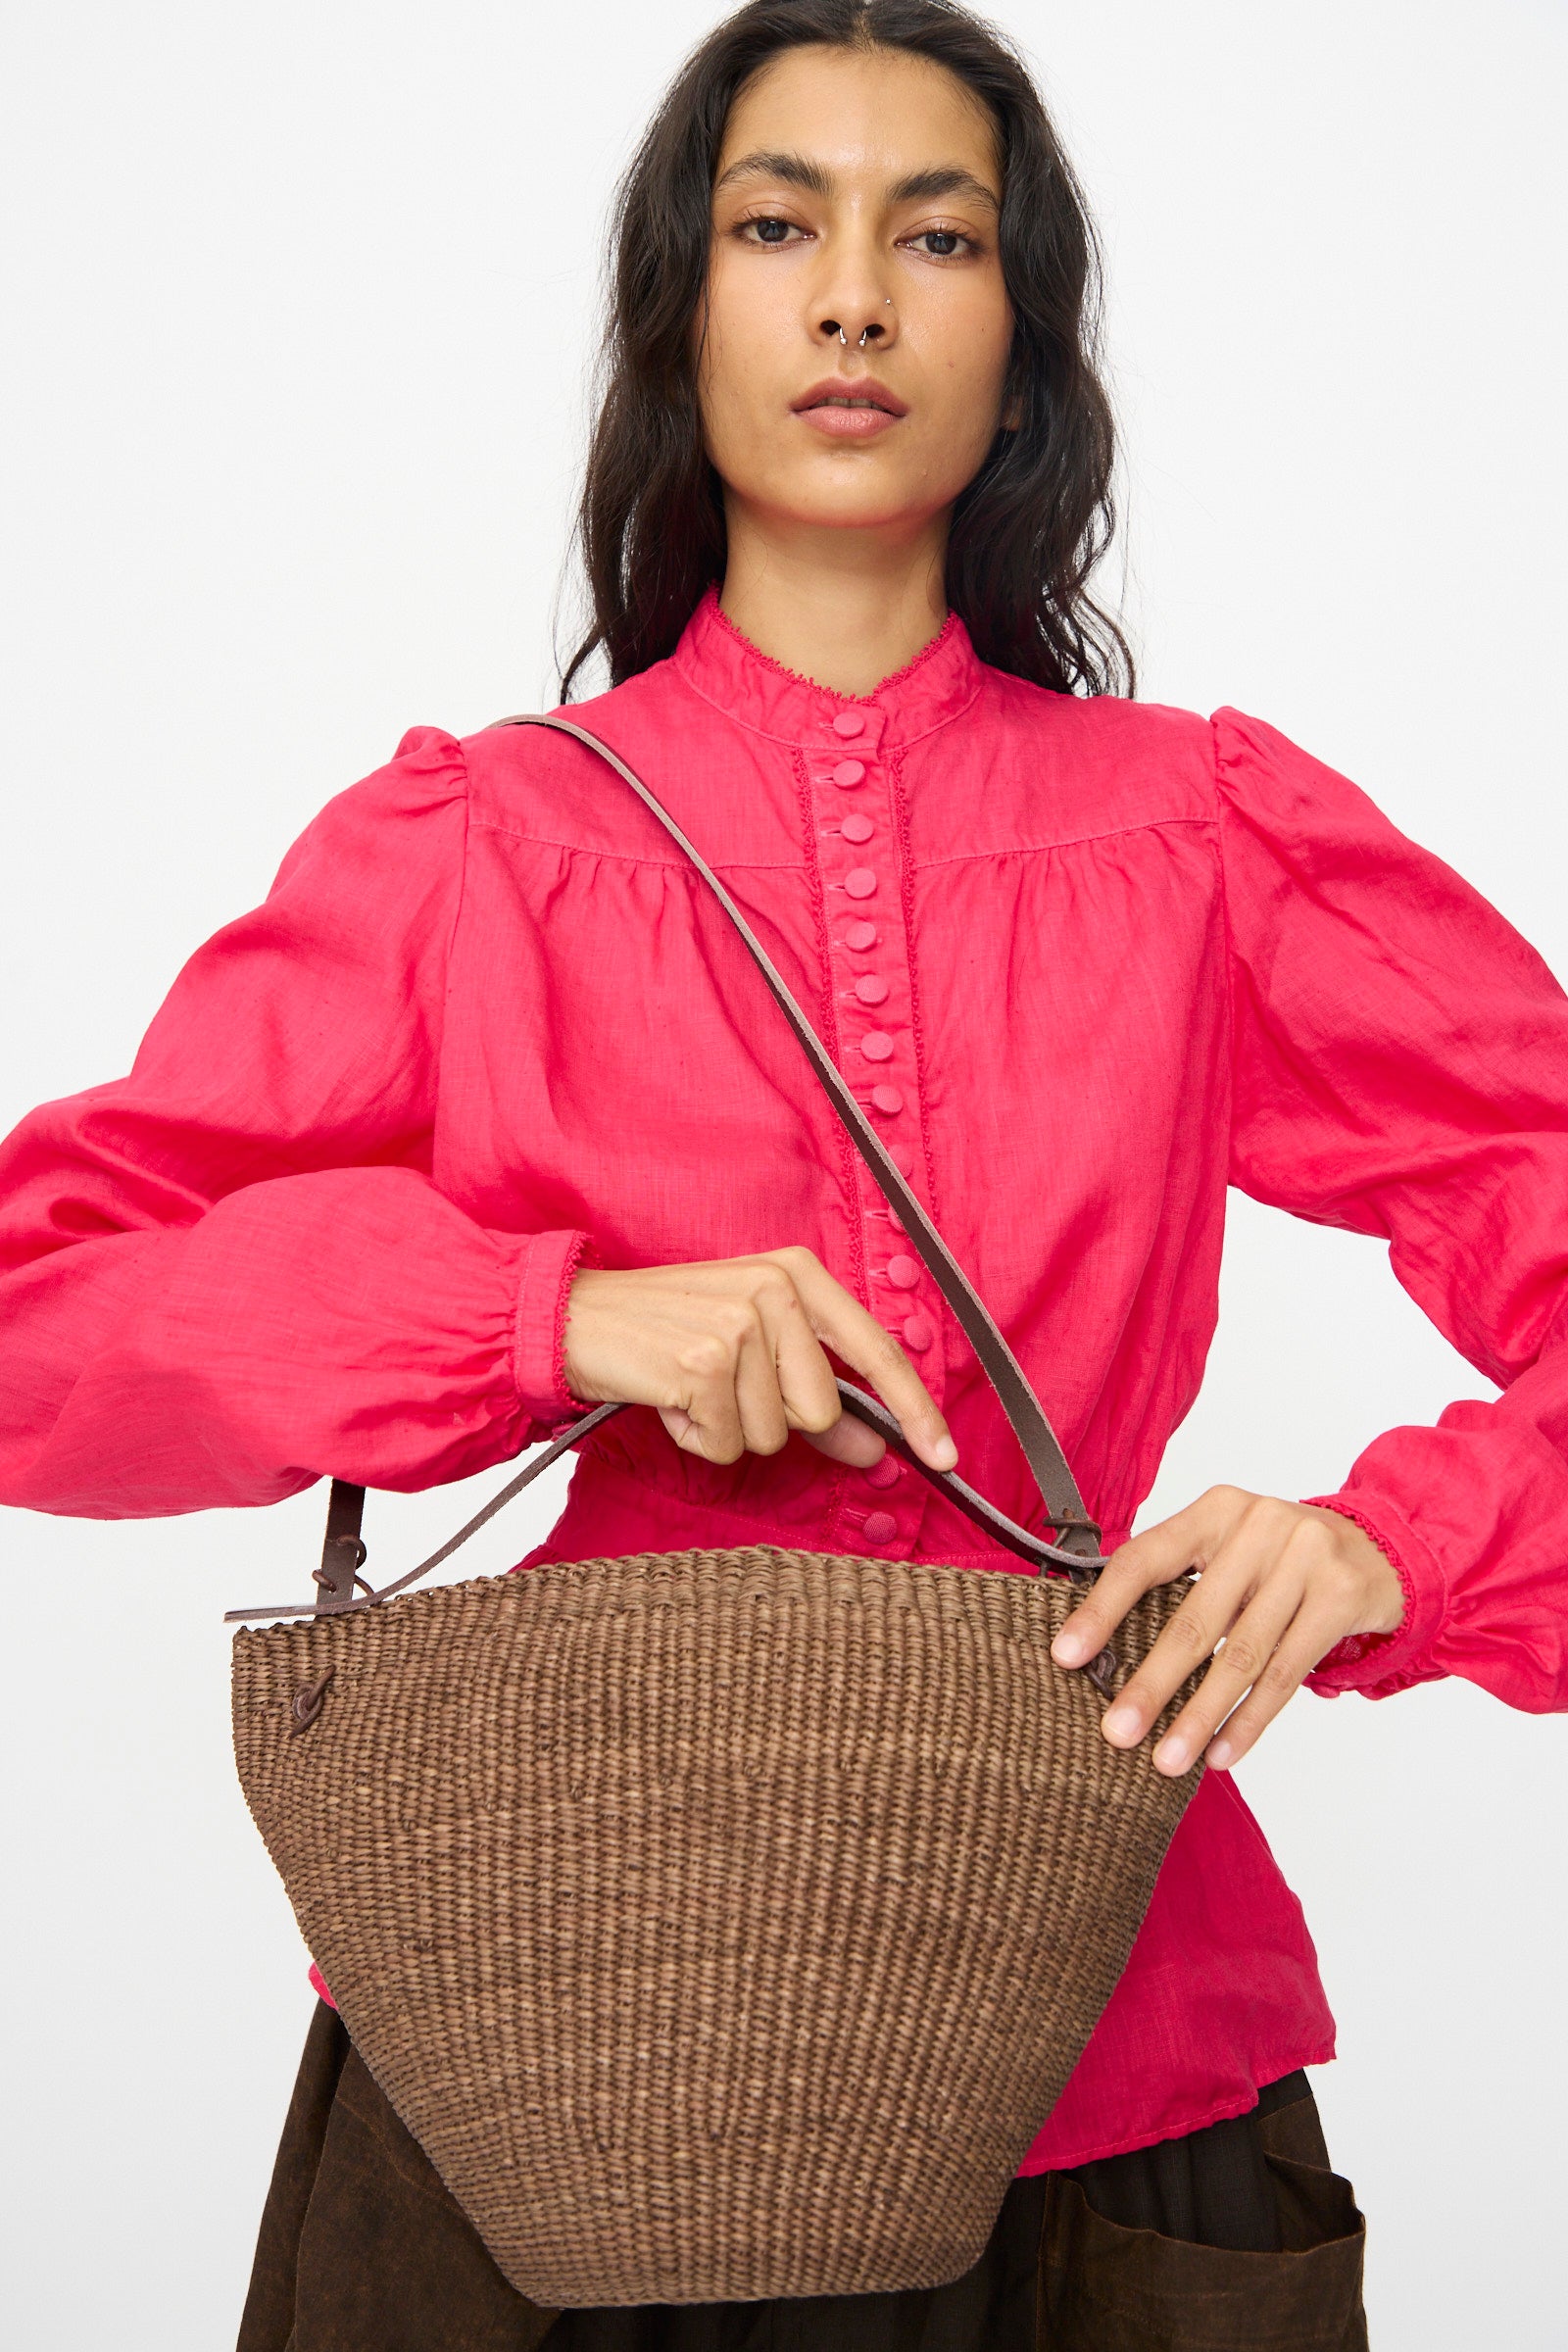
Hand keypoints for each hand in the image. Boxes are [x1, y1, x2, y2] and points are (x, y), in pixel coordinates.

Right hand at [562, 1247, 957, 1475]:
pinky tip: (669, 1399)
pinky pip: (725, 1444)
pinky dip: (694, 1438)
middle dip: (771, 1421)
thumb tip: (878, 1449)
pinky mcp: (702, 1361)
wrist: (574, 1319)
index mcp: (797, 1274)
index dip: (915, 1410)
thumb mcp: (751, 1352)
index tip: (944, 1457)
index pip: (875, 1351)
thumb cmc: (666, 1334)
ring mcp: (739, 1322)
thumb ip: (817, 1397)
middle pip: (821, 1412)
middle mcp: (774, 1288)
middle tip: (721, 1387)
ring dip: (727, 1430)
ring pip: (774, 1436)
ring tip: (690, 1390)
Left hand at [1050, 1486, 1405, 1774]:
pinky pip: (1285, 1673)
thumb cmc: (1281, 1560)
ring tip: (1167, 1760)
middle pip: (1194, 1618)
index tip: (1066, 1656)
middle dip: (1151, 1683)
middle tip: (1117, 1732)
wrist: (1379, 1550)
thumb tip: (1101, 1653)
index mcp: (1215, 1509)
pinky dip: (1249, 1720)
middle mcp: (1259, 1526)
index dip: (1103, 1610)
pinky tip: (1222, 1753)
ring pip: (1241, 1655)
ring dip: (1199, 1715)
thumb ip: (1179, 1582)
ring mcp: (1305, 1559)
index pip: (1145, 1559)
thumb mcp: (1230, 1548)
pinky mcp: (1340, 1597)